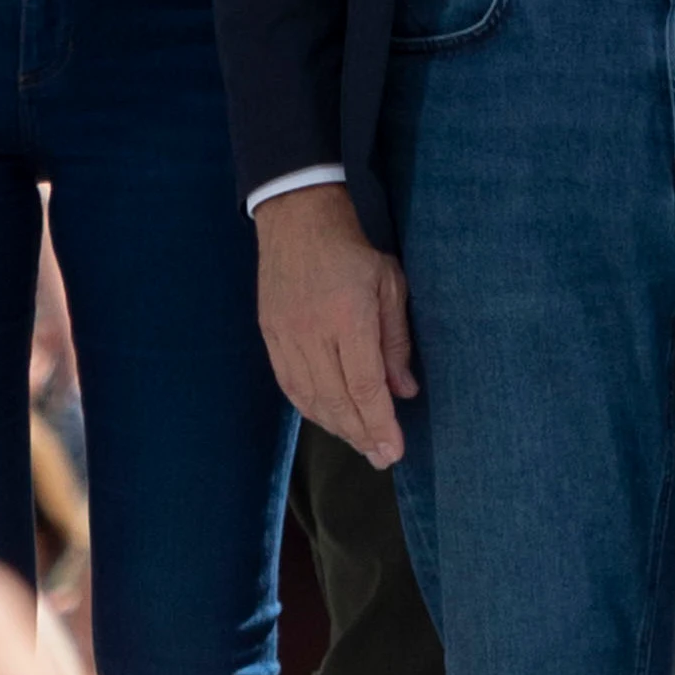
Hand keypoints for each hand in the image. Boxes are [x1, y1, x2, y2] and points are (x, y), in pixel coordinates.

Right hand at [256, 195, 416, 467]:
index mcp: (348, 317)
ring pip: (310, 399)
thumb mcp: (390, 284)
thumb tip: (405, 391)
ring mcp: (285, 336)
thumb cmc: (354, 247)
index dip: (379, 424)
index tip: (392, 451)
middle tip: (380, 457)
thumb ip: (396, 341)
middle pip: (335, 401)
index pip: (364, 386)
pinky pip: (289, 385)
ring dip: (336, 427)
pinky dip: (310, 409)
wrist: (298, 216)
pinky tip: (328, 419)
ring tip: (359, 442)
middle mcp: (312, 332)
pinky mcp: (270, 335)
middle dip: (360, 435)